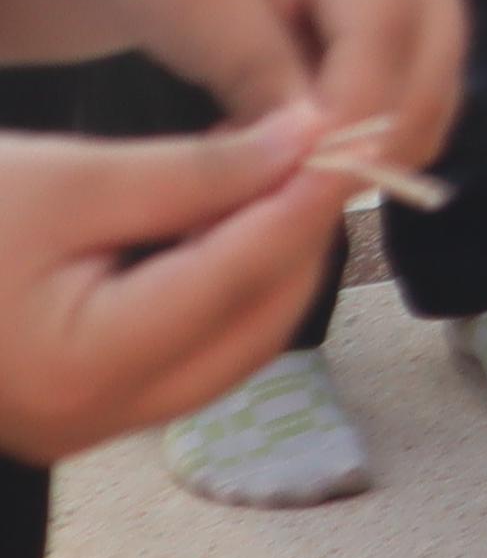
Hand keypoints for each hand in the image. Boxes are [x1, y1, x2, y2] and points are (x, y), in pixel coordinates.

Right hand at [0, 118, 350, 462]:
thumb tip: (307, 143)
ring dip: (266, 266)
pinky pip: (186, 356)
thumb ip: (193, 171)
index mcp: (88, 365)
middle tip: (325, 150)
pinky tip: (225, 226)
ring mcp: (86, 425)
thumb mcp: (61, 180)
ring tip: (280, 178)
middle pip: (254, 322)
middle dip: (296, 238)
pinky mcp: (76, 411)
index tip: (353, 133)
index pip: (242, 277)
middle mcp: (95, 417)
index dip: (306, 201)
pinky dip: (221, 293)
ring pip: (232, 346)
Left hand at [66, 0, 461, 169]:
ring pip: (424, 111)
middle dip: (360, 153)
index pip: (383, 48)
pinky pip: (404, 114)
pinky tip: (280, 157)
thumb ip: (263, 76)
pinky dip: (353, 150)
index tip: (290, 198)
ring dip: (357, 158)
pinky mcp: (412, 40)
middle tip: (273, 208)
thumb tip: (315, 155)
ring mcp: (429, 3)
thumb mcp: (199, 7)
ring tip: (264, 178)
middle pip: (426, 85)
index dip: (347, 128)